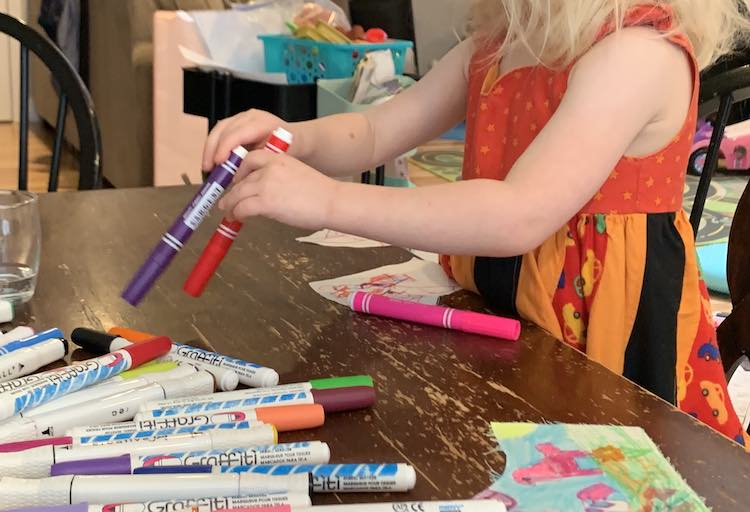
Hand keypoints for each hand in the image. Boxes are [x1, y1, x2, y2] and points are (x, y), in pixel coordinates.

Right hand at [202, 109, 287, 170]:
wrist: (295, 139)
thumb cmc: (289, 148)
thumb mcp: (276, 157)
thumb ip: (257, 162)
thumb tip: (238, 176)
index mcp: (262, 123)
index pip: (238, 132)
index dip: (225, 147)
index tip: (218, 162)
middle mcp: (249, 117)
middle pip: (223, 128)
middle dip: (213, 149)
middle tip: (208, 167)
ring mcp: (241, 118)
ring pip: (218, 129)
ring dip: (210, 148)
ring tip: (207, 166)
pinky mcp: (235, 123)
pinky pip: (220, 133)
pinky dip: (214, 147)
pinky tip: (212, 160)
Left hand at [218, 150, 338, 229]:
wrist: (332, 201)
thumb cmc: (321, 193)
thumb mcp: (297, 174)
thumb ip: (279, 178)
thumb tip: (265, 193)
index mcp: (279, 158)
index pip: (250, 159)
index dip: (240, 171)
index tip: (237, 182)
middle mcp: (269, 168)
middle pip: (241, 180)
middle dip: (232, 193)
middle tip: (228, 202)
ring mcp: (266, 184)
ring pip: (237, 194)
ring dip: (230, 205)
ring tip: (229, 213)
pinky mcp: (265, 202)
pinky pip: (242, 207)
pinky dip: (236, 214)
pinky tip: (238, 218)